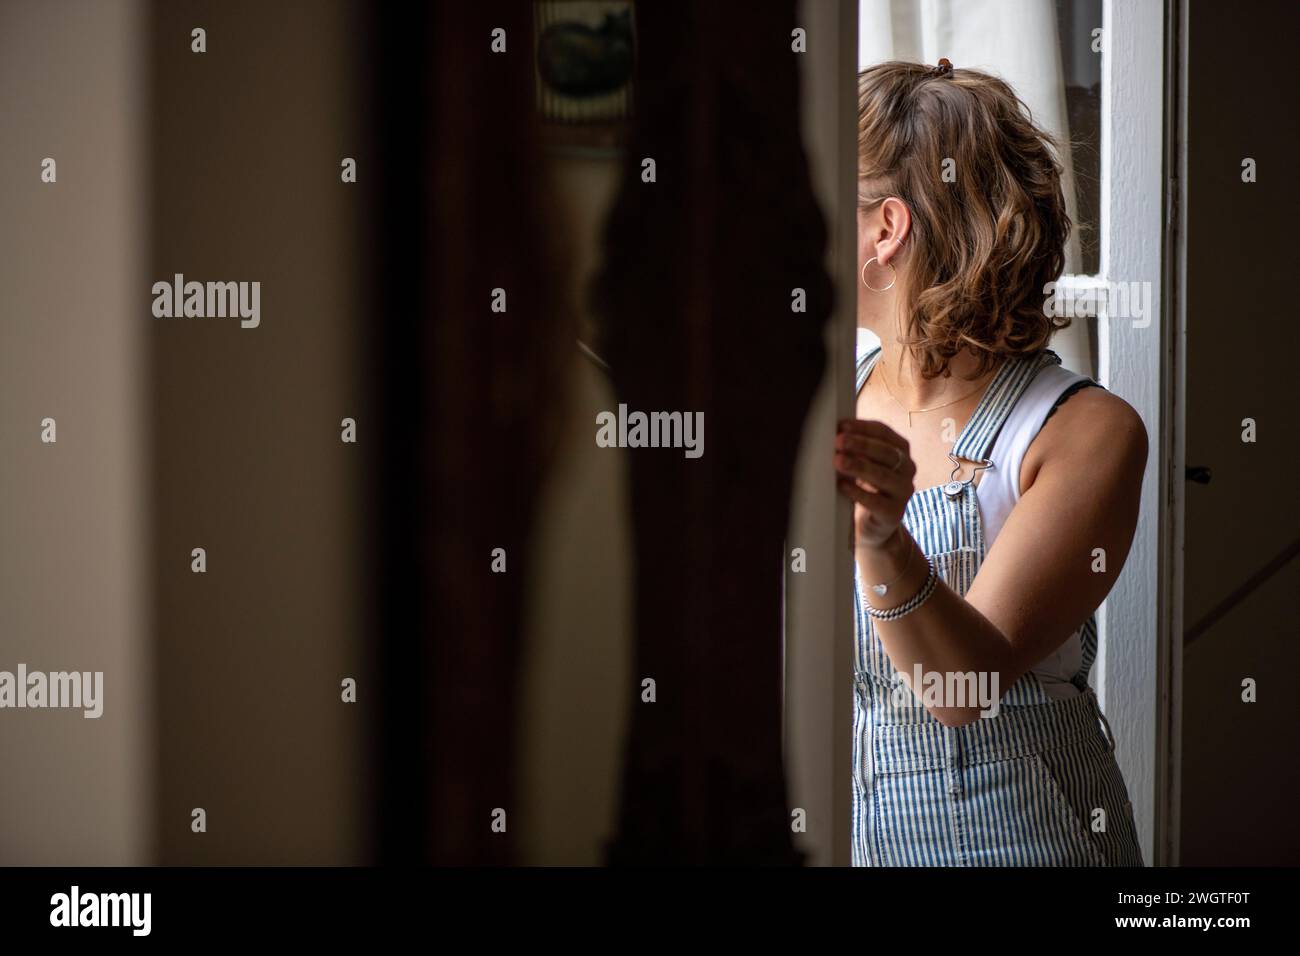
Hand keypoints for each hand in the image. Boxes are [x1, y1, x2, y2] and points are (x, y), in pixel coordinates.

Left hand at [834, 419, 916, 548]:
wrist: (873, 524)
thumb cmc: (867, 486)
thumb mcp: (863, 463)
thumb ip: (854, 448)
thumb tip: (834, 433)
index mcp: (900, 450)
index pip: (884, 433)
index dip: (863, 428)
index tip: (842, 426)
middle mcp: (907, 468)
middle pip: (886, 453)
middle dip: (861, 445)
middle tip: (839, 441)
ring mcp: (904, 491)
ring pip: (883, 476)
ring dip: (859, 467)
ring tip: (839, 461)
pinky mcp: (894, 513)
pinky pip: (876, 502)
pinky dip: (858, 493)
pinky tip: (842, 486)